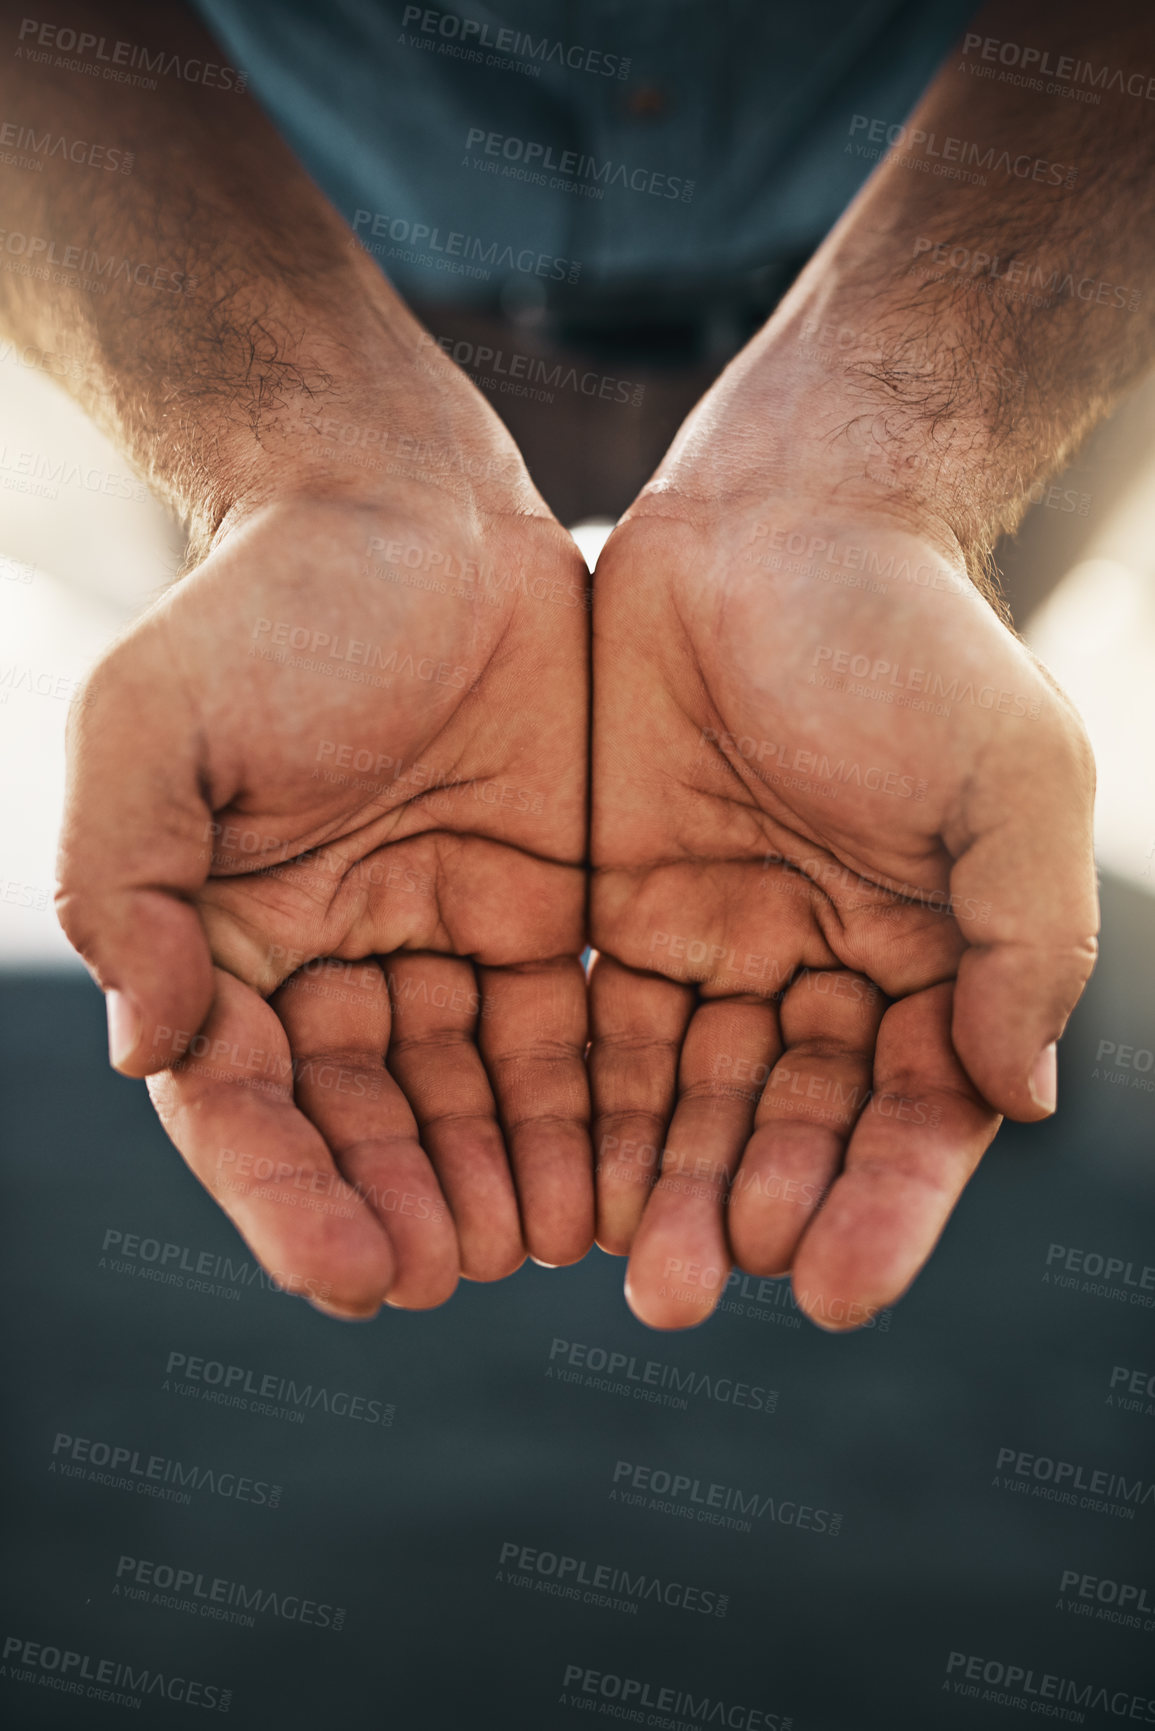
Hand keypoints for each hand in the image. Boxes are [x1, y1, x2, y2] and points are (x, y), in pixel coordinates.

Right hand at [57, 467, 592, 1317]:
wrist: (410, 505)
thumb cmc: (266, 606)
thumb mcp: (151, 723)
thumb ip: (124, 880)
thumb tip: (147, 1048)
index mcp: (228, 943)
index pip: (247, 1100)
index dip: (288, 1191)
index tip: (347, 1274)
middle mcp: (335, 967)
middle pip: (366, 1120)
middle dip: (407, 1201)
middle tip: (456, 1277)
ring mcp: (444, 946)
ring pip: (472, 1096)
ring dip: (504, 1177)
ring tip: (547, 1248)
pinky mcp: (547, 914)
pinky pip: (569, 1030)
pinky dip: (589, 1107)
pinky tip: (621, 1176)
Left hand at [590, 354, 1097, 1330]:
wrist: (782, 511)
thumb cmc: (916, 640)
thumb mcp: (1012, 782)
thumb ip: (1022, 941)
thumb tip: (1015, 1097)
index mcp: (932, 956)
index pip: (913, 1112)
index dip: (883, 1206)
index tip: (837, 1296)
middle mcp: (823, 968)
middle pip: (787, 1124)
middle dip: (743, 1209)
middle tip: (682, 1296)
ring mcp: (715, 940)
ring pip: (686, 1094)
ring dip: (656, 1183)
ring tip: (622, 1272)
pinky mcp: (613, 902)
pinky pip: (594, 1019)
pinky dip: (580, 1101)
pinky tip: (552, 1175)